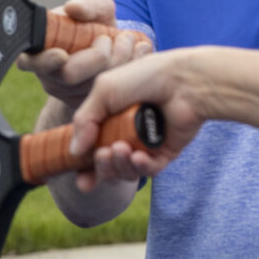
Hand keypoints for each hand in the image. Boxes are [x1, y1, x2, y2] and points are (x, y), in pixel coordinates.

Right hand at [16, 0, 151, 108]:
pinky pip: (110, 94)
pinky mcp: (91, 105)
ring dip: (119, 59)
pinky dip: (130, 68)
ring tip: (128, 39)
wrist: (110, 50)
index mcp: (38, 54)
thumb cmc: (94, 27)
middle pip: (69, 76)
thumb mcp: (94, 10)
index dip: (45, 60)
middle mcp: (49, 78)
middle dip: (98, 56)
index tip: (62, 54)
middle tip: (113, 37)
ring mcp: (69, 95)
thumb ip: (86, 5)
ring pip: (93, 85)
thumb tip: (74, 8)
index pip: (31, 62)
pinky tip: (140, 52)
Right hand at [67, 48, 205, 189]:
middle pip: (107, 165)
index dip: (85, 168)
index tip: (81, 180)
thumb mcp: (104, 91)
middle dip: (102, 166)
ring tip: (121, 149)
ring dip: (120, 165)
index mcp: (109, 118)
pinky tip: (139, 157)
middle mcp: (126, 133)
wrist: (184, 81)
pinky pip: (150, 170)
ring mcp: (146, 144)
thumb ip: (84, 120)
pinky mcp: (166, 152)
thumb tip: (74, 152)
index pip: (92, 149)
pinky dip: (141, 167)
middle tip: (103, 154)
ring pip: (127, 170)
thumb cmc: (144, 78)